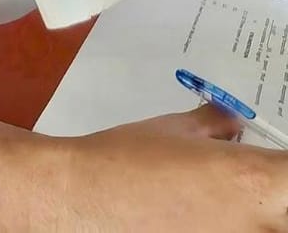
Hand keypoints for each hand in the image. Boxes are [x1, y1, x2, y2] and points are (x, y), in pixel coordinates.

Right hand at [70, 106, 287, 229]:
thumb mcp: (174, 130)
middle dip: (271, 199)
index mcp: (256, 180)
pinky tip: (191, 221)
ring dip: (251, 217)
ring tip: (211, 206)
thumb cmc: (122, 161)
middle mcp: (256, 224)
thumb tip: (231, 124)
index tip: (273, 167)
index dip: (282, 170)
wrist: (79, 197)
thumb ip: (215, 127)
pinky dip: (220, 228)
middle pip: (284, 209)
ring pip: (262, 229)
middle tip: (242, 189)